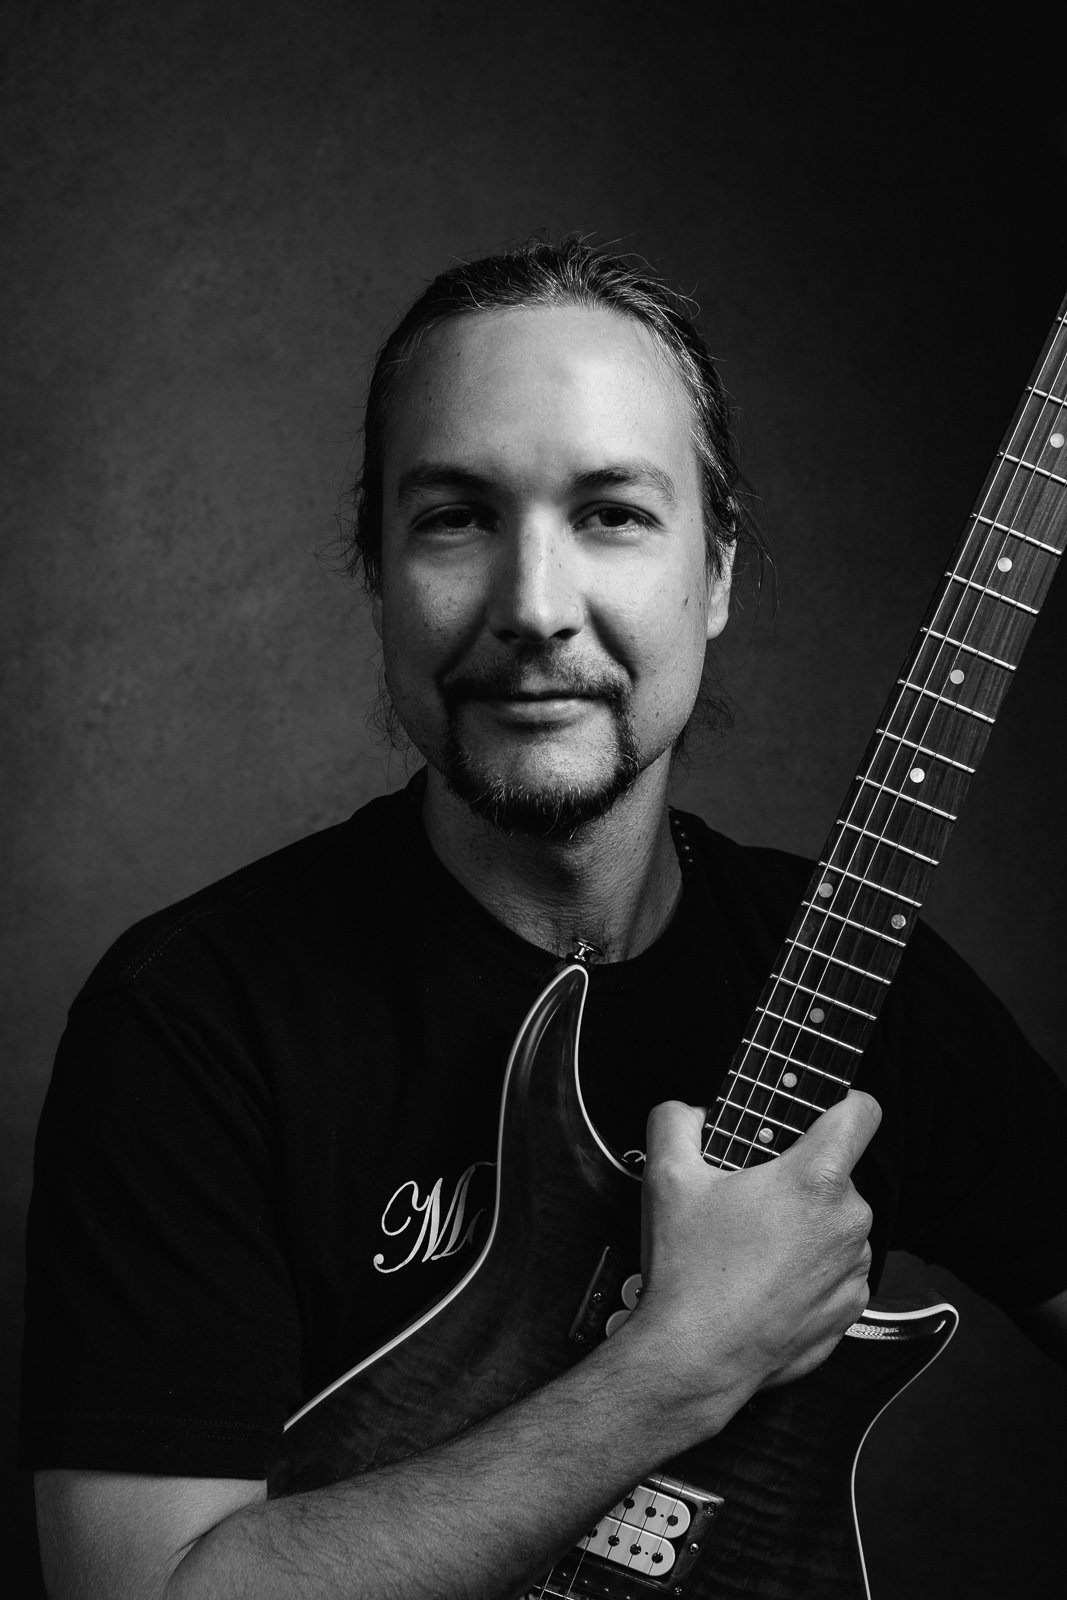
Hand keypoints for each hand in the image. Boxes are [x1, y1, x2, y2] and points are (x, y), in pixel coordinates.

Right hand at [626, 1091, 879, 1430]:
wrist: (696, 1358)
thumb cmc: (690, 1273)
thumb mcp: (665, 1175)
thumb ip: (676, 1120)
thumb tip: (692, 1112)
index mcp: (816, 1179)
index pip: (862, 1111)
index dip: (841, 1101)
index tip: (818, 1113)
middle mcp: (848, 1221)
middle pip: (835, 1171)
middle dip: (798, 1174)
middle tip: (749, 1194)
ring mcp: (853, 1268)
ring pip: (835, 1221)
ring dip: (804, 1223)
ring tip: (753, 1244)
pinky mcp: (850, 1309)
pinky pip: (836, 1268)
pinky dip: (808, 1267)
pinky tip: (765, 1278)